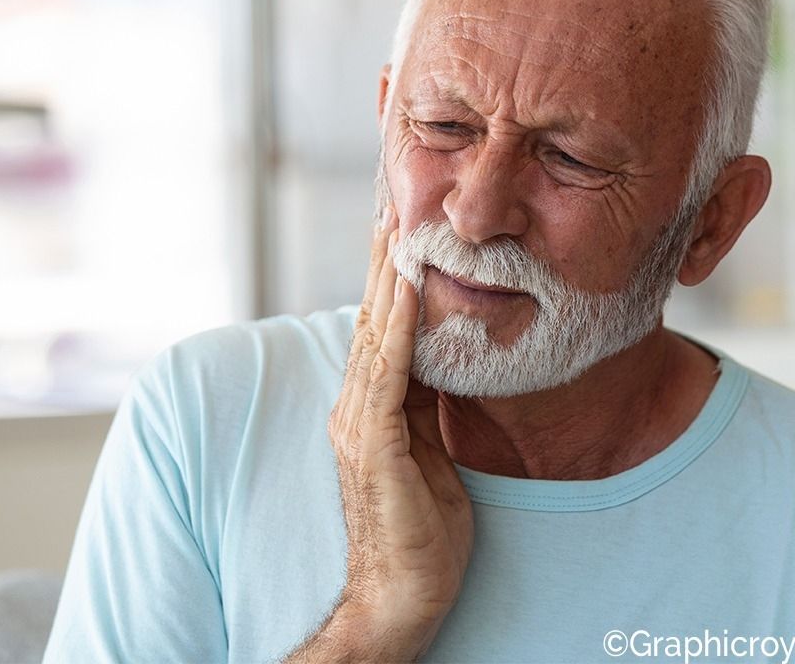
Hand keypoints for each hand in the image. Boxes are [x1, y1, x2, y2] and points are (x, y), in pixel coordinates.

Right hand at [325, 206, 474, 658]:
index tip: (404, 225)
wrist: (402, 596)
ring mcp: (359, 423)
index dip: (393, 274)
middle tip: (395, 199)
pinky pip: (388, 374)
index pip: (383, 327)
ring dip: (390, 276)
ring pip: (377, 334)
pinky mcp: (373, 445)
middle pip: (374, 317)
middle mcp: (356, 405)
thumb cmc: (422, 529)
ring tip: (399, 223)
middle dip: (386, 258)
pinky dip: (399, 327)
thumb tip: (437, 358)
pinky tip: (410, 287)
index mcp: (372, 406)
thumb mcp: (429, 449)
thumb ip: (424, 403)